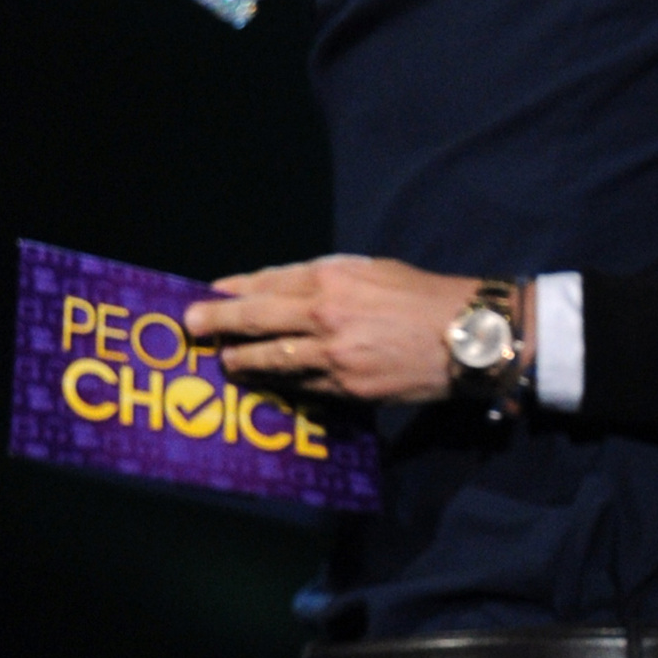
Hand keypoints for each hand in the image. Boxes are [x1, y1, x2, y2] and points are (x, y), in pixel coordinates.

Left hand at [183, 255, 499, 402]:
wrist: (466, 335)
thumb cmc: (424, 296)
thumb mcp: (375, 270)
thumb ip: (329, 279)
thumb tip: (285, 291)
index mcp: (333, 278)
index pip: (270, 283)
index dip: (236, 290)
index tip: (211, 293)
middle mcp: (326, 314)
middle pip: (257, 319)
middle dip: (218, 322)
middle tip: (192, 326)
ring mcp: (333, 354)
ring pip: (271, 359)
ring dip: (241, 359)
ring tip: (225, 361)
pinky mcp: (347, 387)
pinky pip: (302, 386)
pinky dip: (281, 382)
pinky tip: (268, 381)